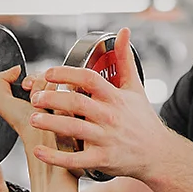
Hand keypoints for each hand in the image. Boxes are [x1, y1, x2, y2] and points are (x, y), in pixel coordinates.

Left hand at [24, 28, 171, 179]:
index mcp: (115, 97)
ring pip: (73, 129)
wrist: (158, 153)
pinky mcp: (103, 159)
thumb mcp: (135, 87)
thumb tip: (123, 32)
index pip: (89, 78)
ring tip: (33, 118)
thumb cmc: (143, 120)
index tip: (48, 73)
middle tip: (35, 97)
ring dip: (50, 124)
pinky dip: (55, 157)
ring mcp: (106, 138)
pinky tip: (39, 151)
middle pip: (76, 103)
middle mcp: (109, 116)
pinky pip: (75, 159)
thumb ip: (125, 59)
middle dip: (52, 99)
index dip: (66, 74)